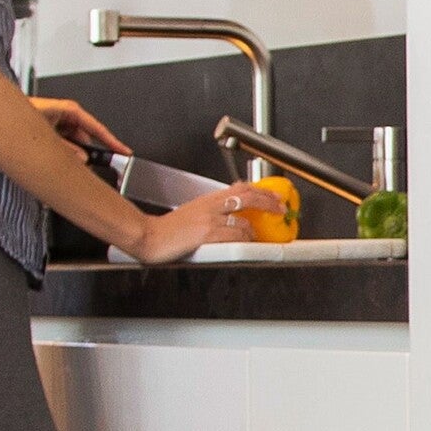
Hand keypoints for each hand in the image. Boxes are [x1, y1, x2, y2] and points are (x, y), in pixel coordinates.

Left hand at [32, 93, 128, 158]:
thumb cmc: (12, 114)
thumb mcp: (46, 133)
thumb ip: (67, 147)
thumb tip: (82, 158)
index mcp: (65, 109)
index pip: (95, 126)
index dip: (111, 140)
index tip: (123, 151)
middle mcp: (59, 115)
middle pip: (83, 135)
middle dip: (86, 150)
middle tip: (89, 163)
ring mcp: (52, 122)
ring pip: (72, 141)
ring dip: (71, 152)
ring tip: (66, 161)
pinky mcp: (44, 129)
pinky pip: (61, 142)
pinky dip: (62, 151)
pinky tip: (56, 158)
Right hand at [126, 183, 282, 263]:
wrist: (148, 235)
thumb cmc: (168, 228)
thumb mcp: (193, 211)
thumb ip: (212, 210)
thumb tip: (231, 211)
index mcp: (207, 199)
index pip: (239, 188)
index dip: (260, 191)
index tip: (274, 196)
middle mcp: (210, 206)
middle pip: (247, 197)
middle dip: (268, 202)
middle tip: (281, 209)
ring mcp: (209, 219)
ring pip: (243, 220)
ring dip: (255, 229)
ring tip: (260, 236)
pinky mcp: (206, 234)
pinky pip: (234, 235)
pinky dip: (244, 239)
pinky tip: (246, 243)